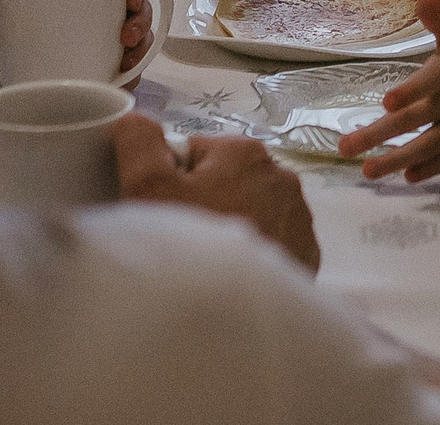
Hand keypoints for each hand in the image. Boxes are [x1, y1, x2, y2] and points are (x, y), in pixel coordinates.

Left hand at [0, 0, 153, 71]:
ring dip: (140, 55)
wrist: (22, 5)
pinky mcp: (107, 54)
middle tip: (127, 40)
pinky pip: (128, 62)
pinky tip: (123, 86)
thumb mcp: (12, 4)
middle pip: (141, 11)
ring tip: (127, 70)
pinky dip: (130, 74)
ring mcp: (112, 30)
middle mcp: (113, 5)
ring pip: (140, 39)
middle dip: (142, 27)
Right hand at [112, 113, 319, 272]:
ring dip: (228, 229)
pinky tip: (232, 277)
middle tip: (182, 242)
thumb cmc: (191, 247)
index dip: (170, 183)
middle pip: (222, 182)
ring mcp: (298, 216)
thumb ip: (139, 142)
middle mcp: (281, 176)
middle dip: (201, 205)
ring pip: (247, 212)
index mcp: (244, 151)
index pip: (194, 155)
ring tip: (205, 263)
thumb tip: (134, 119)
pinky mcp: (305, 253)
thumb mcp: (148, 188)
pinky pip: (269, 243)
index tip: (164, 214)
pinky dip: (252, 255)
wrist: (235, 318)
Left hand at [337, 0, 439, 182]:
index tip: (387, 103)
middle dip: (380, 134)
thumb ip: (438, 16)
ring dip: (398, 159)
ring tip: (367, 170)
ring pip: (430, 145)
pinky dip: (431, 168)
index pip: (429, 80)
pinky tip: (407, 177)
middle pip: (417, 119)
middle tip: (346, 148)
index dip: (411, 91)